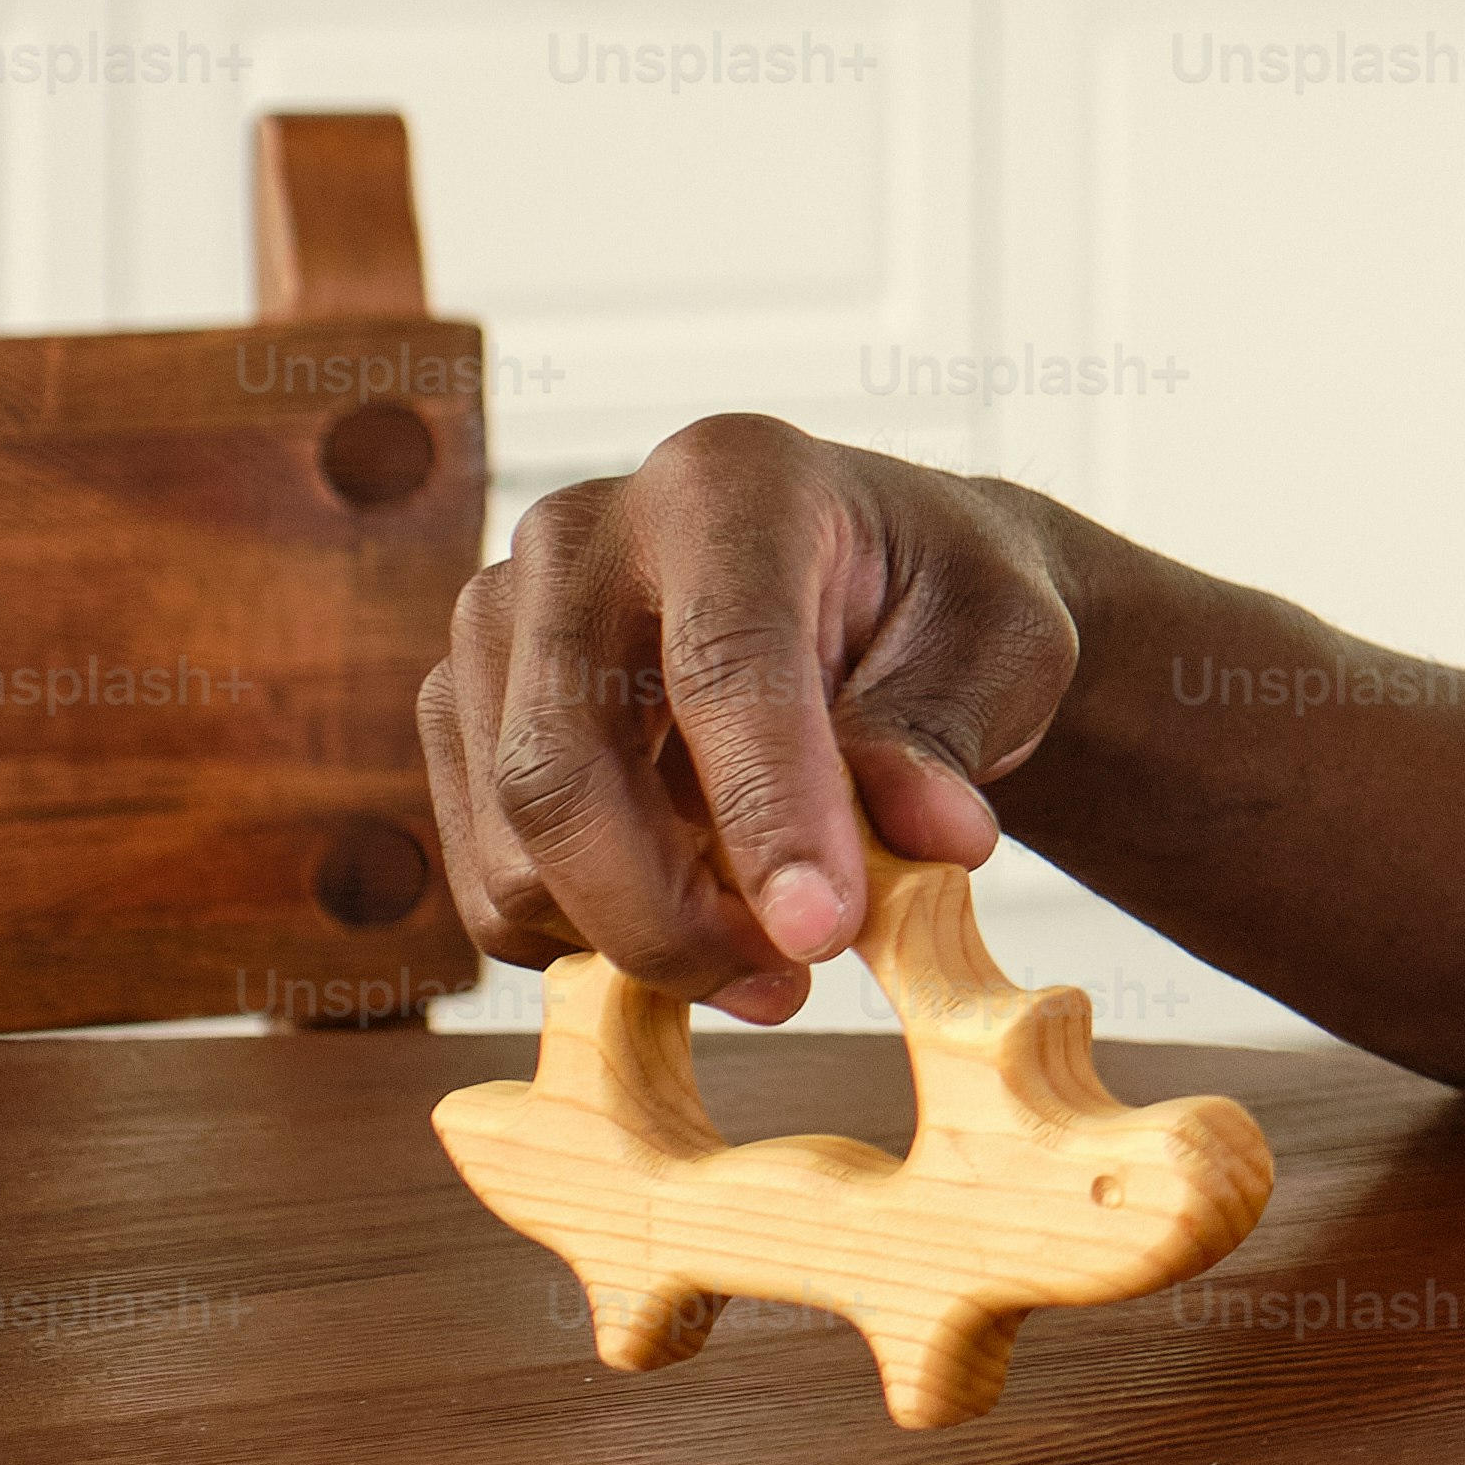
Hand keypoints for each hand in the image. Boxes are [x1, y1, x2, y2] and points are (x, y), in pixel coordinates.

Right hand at [414, 413, 1085, 1018]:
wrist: (872, 589)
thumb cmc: (940, 605)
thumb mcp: (1003, 646)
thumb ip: (947, 734)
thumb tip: (930, 838)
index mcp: (727, 482)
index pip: (721, 664)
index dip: (767, 812)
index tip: (825, 932)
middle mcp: (580, 534)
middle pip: (563, 768)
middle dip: (671, 914)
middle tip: (789, 982)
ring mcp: (497, 621)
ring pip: (513, 840)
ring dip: (636, 939)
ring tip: (768, 954)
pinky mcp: (461, 708)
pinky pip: (489, 873)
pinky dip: (586, 934)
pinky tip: (693, 915)